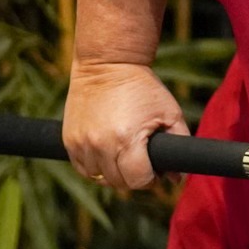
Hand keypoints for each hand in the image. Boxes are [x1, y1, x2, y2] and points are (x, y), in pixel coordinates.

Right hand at [63, 61, 188, 189]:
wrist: (106, 65)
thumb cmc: (143, 88)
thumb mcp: (170, 112)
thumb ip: (180, 144)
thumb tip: (177, 178)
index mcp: (126, 139)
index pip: (138, 180)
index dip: (150, 179)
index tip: (155, 171)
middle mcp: (100, 144)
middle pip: (118, 183)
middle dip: (134, 177)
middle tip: (142, 163)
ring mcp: (81, 143)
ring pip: (99, 178)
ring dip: (113, 174)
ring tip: (124, 157)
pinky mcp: (68, 140)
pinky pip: (83, 168)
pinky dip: (95, 168)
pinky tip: (108, 155)